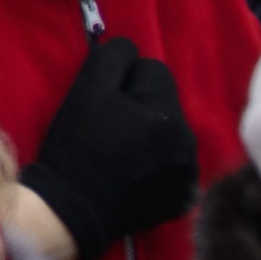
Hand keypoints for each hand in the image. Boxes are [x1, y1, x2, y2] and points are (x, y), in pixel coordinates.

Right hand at [18, 35, 197, 258]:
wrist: (71, 209)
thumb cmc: (76, 144)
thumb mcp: (87, 87)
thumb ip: (113, 55)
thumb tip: (131, 50)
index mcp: (167, 112)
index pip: (154, 70)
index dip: (124, 81)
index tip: (104, 102)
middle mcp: (188, 143)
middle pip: (165, 104)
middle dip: (142, 107)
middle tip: (109, 129)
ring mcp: (189, 175)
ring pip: (171, 135)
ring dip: (152, 136)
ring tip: (120, 154)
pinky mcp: (182, 200)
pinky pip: (174, 167)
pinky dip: (158, 167)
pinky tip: (133, 176)